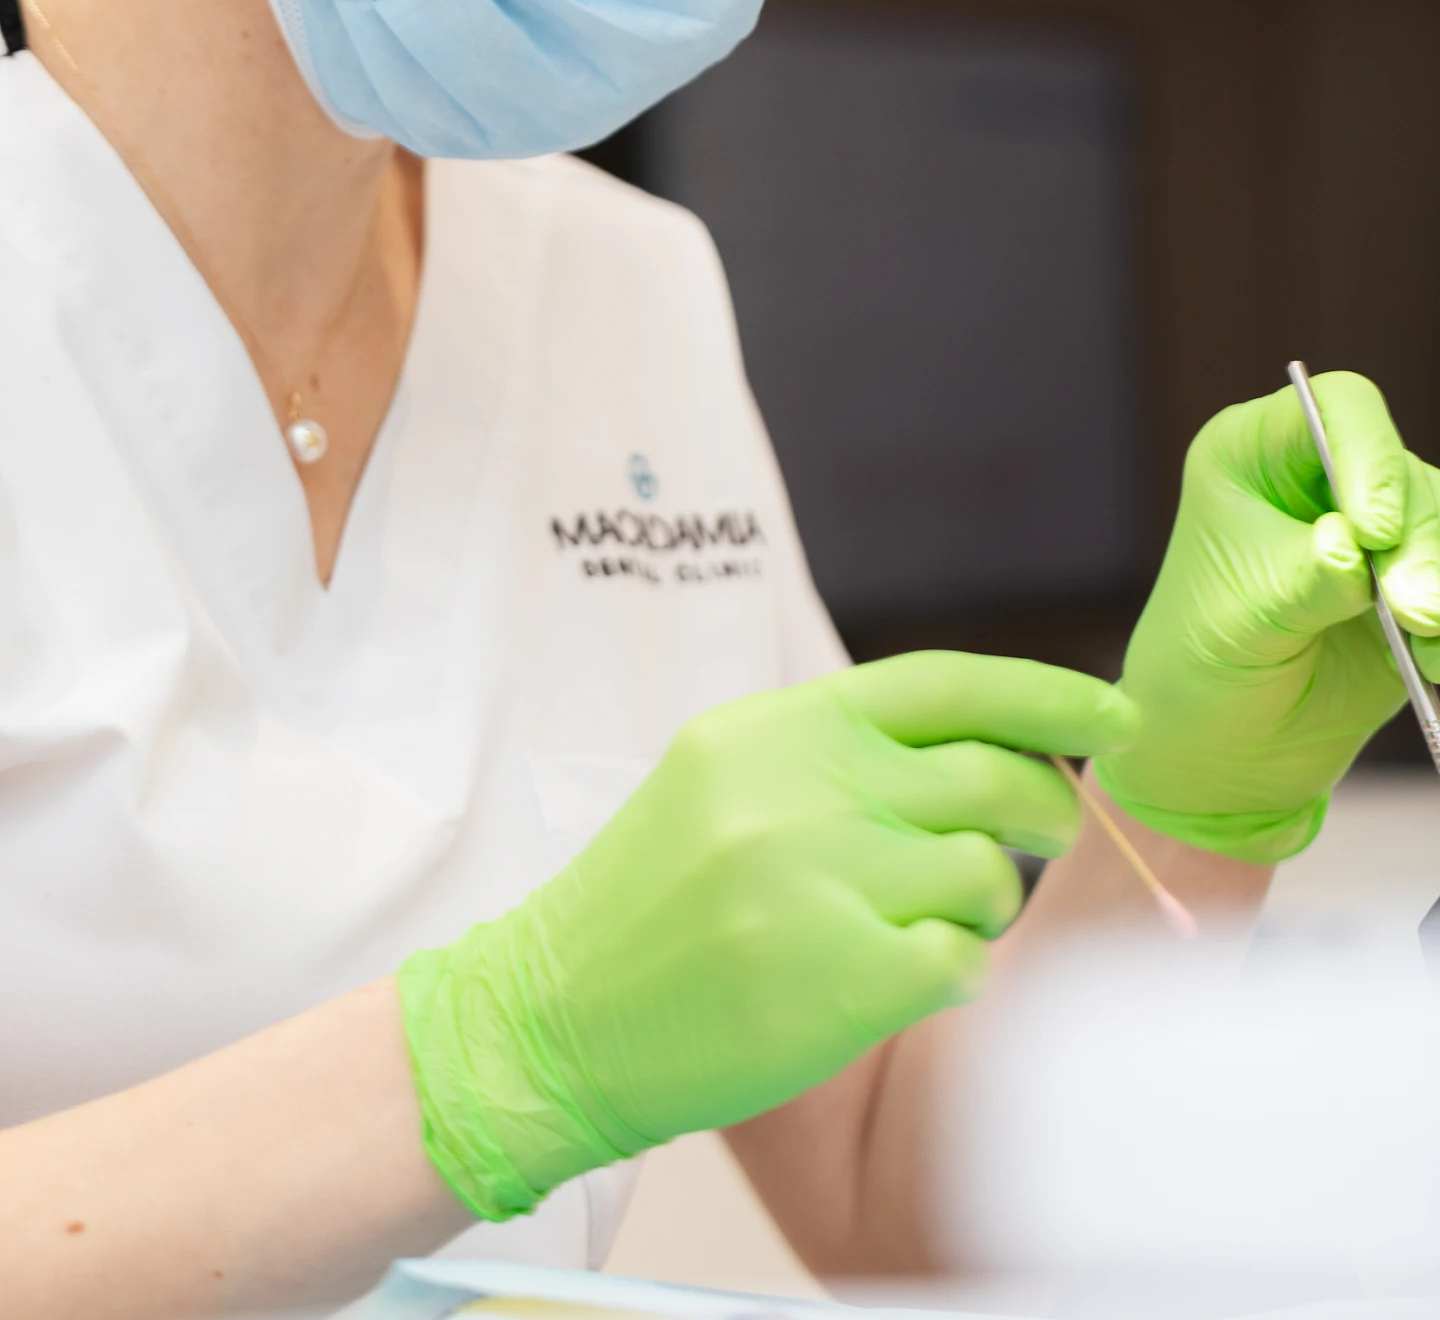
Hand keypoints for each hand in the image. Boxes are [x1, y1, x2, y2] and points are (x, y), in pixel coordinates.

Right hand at [398, 651, 1134, 1218]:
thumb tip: (979, 740)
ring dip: (989, 900)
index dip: (1047, 695)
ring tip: (941, 917)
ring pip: (985, 874)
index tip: (1114, 716)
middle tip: (1046, 830)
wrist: (554, 1017)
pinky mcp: (837, 982)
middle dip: (1044, 805)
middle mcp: (800, 791)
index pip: (945, 683)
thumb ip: (835, 749)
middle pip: (988, 775)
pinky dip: (954, 971)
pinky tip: (902, 976)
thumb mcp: (724, 777)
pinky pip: (960, 963)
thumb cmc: (649, 901)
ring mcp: (818, 885)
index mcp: (775, 729)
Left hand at [1094, 371, 1439, 862]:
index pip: (1338, 408)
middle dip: (1417, 544)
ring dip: (1438, 581)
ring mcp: (1374, 533)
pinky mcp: (1410, 587)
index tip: (1371, 528)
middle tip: (1411, 611)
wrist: (1222, 752)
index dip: (1370, 454)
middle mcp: (1321, 479)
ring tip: (1422, 639)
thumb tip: (1357, 551)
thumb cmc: (1201, 667)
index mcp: (1256, 454)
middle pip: (1407, 474)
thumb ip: (1307, 578)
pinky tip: (1431, 660)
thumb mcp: (1242, 618)